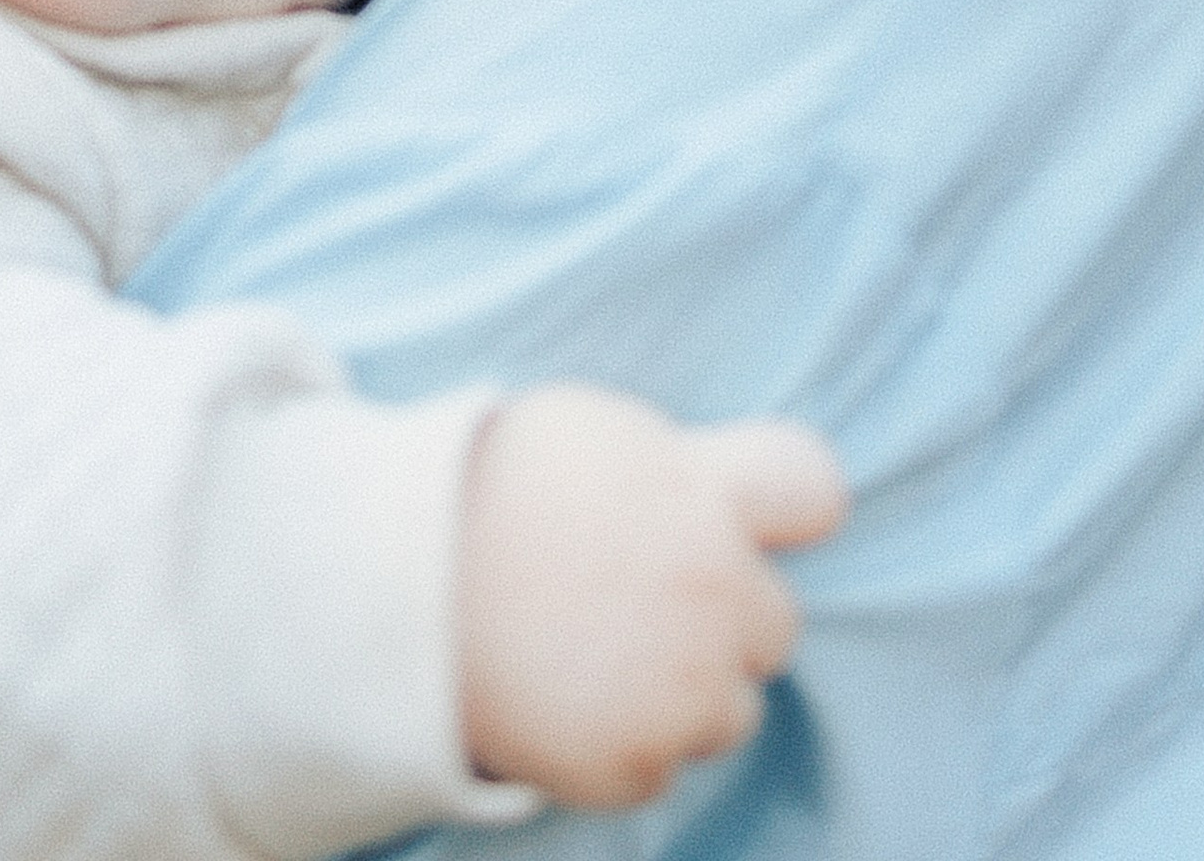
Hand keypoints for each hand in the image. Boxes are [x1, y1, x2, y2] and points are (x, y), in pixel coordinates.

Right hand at [458, 386, 847, 811]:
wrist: (390, 587)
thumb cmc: (487, 496)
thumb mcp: (587, 436)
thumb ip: (681, 465)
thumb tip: (752, 500)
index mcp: (699, 487)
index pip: (813, 489)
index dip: (790, 508)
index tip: (760, 520)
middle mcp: (709, 587)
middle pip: (776, 621)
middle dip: (723, 615)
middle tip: (635, 598)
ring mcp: (680, 686)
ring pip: (732, 708)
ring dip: (682, 691)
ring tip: (591, 649)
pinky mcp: (635, 764)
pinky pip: (664, 767)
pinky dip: (622, 746)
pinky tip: (563, 697)